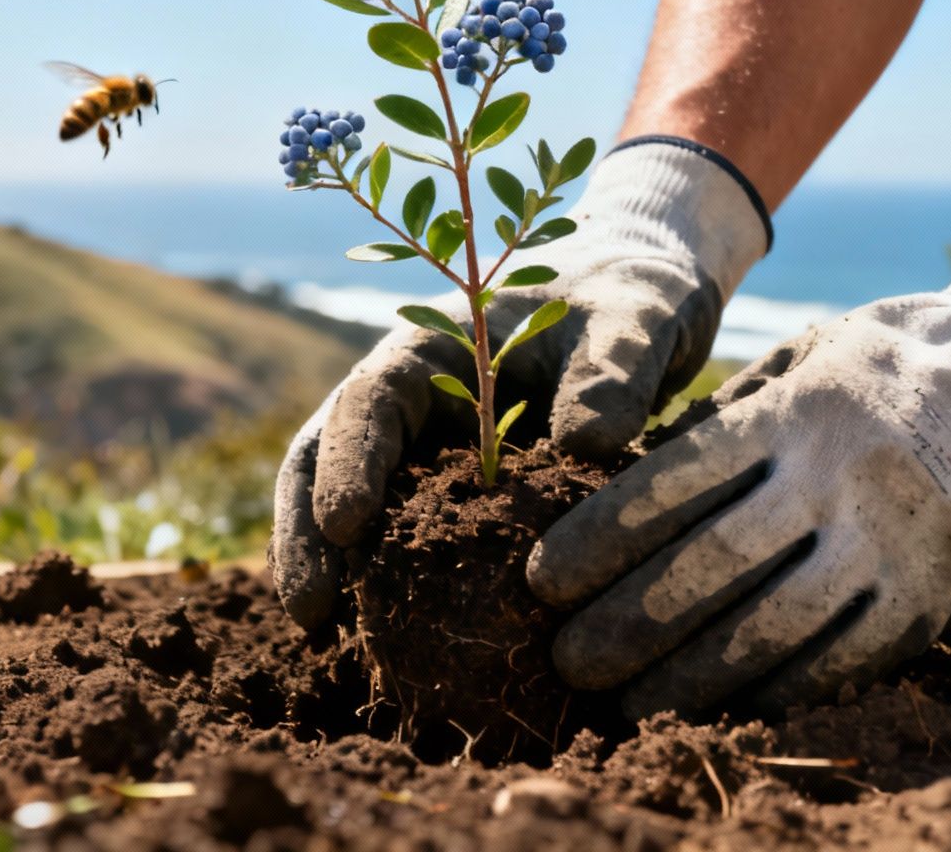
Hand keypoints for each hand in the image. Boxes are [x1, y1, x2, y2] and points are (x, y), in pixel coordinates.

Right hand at [269, 140, 770, 627]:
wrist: (643, 310)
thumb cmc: (632, 298)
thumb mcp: (641, 315)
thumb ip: (618, 366)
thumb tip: (588, 445)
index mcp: (435, 343)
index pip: (369, 400)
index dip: (349, 461)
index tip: (347, 524)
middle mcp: (413, 401)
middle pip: (327, 460)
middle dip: (307, 534)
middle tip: (313, 612)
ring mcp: (425, 451)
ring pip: (348, 508)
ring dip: (330, 569)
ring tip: (327, 643)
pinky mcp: (453, 498)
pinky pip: (407, 544)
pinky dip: (386, 590)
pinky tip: (395, 652)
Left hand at [526, 202, 950, 715]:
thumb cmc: (889, 367)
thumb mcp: (805, 360)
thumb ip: (729, 422)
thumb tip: (630, 488)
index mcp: (793, 411)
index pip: (669, 486)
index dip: (596, 542)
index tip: (543, 582)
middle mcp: (836, 477)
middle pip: (706, 568)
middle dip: (625, 625)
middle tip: (565, 662)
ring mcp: (891, 542)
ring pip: (769, 630)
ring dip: (687, 679)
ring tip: (627, 706)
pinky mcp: (935, 594)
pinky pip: (843, 659)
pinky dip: (776, 691)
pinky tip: (723, 708)